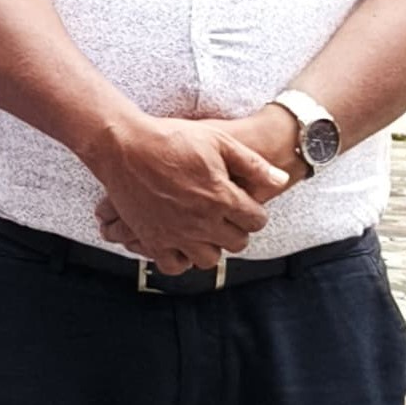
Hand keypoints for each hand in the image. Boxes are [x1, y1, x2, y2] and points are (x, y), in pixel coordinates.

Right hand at [89, 115, 288, 272]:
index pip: (256, 221)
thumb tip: (281, 180)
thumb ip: (253, 164)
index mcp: (222, 197)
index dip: (254, 212)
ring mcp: (177, 234)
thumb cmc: (173, 138)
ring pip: (209, 259)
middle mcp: (202, 221)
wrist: (125, 146)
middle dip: (237, 229)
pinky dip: (181, 259)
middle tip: (226, 216)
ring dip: (212, 246)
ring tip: (205, 230)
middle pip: (237, 243)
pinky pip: (175, 266)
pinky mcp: (153, 239)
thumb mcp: (219, 141)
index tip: (243, 204)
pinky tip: (182, 242)